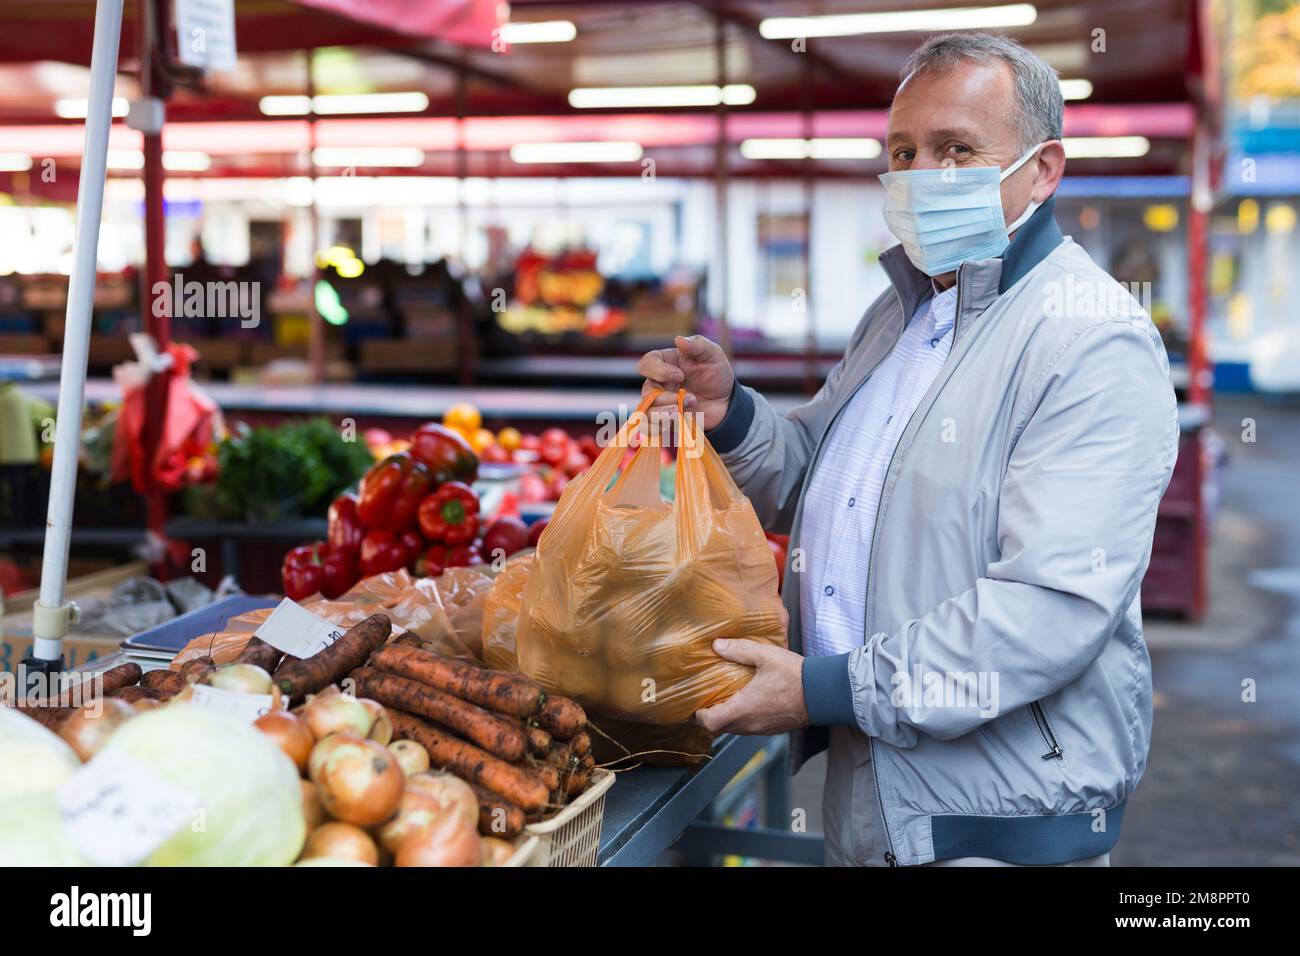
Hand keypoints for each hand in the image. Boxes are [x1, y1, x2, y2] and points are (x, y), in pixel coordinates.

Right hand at [635, 335, 734, 430]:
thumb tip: (678, 339)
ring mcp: (660, 403)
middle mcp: (657, 383)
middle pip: (646, 391)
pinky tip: (681, 423)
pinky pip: (653, 428)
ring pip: (646, 412)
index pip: (646, 363)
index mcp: (664, 363)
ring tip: (681, 415)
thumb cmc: (716, 374)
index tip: (680, 375)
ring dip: (663, 415)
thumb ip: (698, 345)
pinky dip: (664, 427)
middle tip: (690, 399)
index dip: (658, 370)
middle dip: (664, 398)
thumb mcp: (713, 354)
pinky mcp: (665, 421)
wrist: (726, 402)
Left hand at [695, 639, 809, 734]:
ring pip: (735, 729)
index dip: (698, 716)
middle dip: (710, 716)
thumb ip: (739, 650)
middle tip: (706, 698)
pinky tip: (746, 700)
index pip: (710, 723)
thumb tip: (717, 645)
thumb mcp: (766, 656)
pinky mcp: (772, 728)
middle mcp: (750, 724)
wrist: (823, 693)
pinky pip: (749, 727)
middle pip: (720, 728)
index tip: (694, 704)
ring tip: (724, 697)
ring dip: (726, 717)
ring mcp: (762, 729)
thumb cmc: (796, 676)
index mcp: (744, 708)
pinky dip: (741, 718)